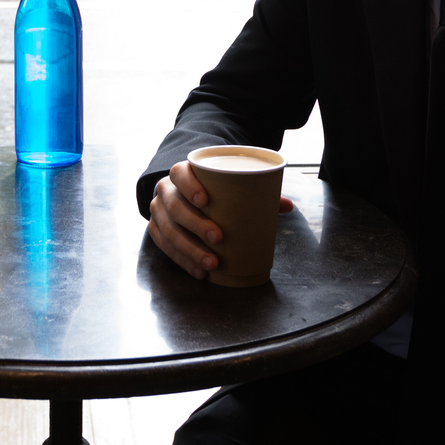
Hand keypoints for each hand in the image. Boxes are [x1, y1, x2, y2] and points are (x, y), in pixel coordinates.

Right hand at [146, 160, 294, 279]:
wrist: (182, 195)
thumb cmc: (212, 191)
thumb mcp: (230, 187)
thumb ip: (257, 194)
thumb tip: (288, 207)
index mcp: (181, 173)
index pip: (179, 174)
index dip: (189, 186)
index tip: (205, 200)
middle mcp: (165, 191)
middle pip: (175, 206)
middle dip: (195, 224)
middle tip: (218, 238)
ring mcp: (157, 212)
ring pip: (168, 230)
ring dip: (189, 250)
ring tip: (211, 263)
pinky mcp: (156, 230)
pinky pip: (164, 248)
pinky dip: (183, 261)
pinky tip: (199, 271)